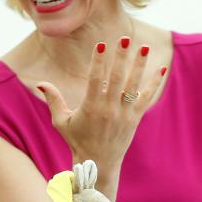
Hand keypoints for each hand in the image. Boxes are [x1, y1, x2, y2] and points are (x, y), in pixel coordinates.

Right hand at [36, 37, 165, 185]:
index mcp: (91, 107)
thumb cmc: (76, 139)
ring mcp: (124, 113)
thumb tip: (40, 83)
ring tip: (144, 47)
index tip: (101, 44)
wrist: (98, 163)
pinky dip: (154, 83)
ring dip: (139, 65)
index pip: (96, 79)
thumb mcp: (61, 121)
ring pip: (133, 85)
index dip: (99, 61)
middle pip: (117, 77)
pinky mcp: (135, 118)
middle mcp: (109, 109)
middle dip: (121, 56)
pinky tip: (161, 69)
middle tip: (125, 38)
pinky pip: (146, 97)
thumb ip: (53, 100)